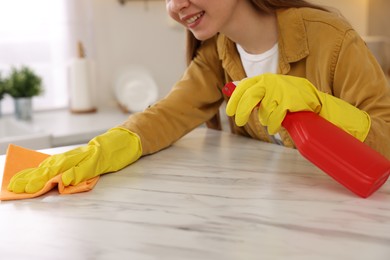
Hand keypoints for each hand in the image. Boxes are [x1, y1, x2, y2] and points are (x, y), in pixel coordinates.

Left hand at [8, 127, 141, 193]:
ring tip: (34, 185)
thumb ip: (78, 169)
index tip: (18, 183)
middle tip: (20, 187)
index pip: (51, 164)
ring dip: (48, 175)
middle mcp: (79, 154)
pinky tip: (66, 180)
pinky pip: (86, 167)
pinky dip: (76, 173)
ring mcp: (89, 155)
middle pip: (53, 164)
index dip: (34, 173)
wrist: (128, 137)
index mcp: (76, 155)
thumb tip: (62, 181)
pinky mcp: (101, 158)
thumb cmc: (111, 151)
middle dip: (35, 176)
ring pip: (65, 164)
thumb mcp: (92, 161)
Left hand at [226, 73, 369, 140]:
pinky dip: (273, 125)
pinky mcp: (290, 101)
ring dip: (264, 119)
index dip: (235, 99)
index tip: (230, 111)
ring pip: (263, 109)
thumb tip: (230, 90)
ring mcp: (281, 91)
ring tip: (270, 123)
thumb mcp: (270, 91)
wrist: (315, 100)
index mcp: (264, 79)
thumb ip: (254, 92)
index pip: (244, 86)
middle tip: (239, 121)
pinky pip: (275, 117)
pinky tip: (274, 128)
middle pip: (250, 96)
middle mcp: (271, 82)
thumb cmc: (288, 97)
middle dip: (242, 110)